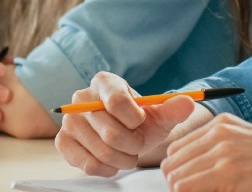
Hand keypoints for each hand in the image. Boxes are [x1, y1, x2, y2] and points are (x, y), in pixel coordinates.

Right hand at [56, 71, 198, 175]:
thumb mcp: (160, 114)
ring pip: (102, 151)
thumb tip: (188, 102)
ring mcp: (69, 120)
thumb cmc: (141, 122)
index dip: (135, 119)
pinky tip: (113, 161)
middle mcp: (81, 97)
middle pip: (111, 132)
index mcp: (105, 82)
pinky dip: (107, 168)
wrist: (125, 135)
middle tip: (138, 143)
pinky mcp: (63, 142)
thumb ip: (174, 108)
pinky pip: (88, 164)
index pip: (118, 102)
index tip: (141, 121)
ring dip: (123, 158)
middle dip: (133, 144)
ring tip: (128, 152)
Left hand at [159, 113, 251, 191]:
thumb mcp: (249, 145)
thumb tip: (191, 169)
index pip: (177, 150)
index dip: (182, 172)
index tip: (196, 185)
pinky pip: (187, 189)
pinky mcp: (228, 174)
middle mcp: (219, 133)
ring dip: (187, 191)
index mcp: (223, 124)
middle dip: (181, 183)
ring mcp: (223, 152)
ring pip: (176, 179)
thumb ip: (220, 149)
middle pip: (172, 164)